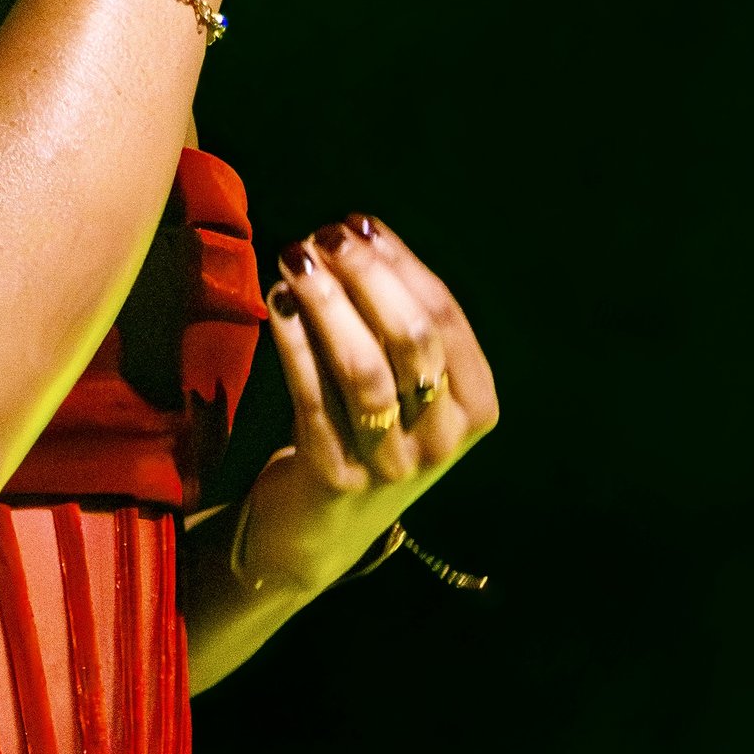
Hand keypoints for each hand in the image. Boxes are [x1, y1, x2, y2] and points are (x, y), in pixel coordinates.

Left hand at [237, 214, 498, 592]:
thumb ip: (396, 323)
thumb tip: (358, 233)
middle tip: (324, 236)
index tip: (359, 223)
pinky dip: (294, 345)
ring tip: (294, 259)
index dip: (401, 264)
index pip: (445, 318)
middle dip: (366, 276)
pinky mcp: (334, 480)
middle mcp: (443, 439)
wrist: (318, 530)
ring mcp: (391, 466)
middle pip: (411, 339)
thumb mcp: (406, 389)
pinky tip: (277, 304)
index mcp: (476, 407)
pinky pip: (313, 400)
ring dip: (328, 304)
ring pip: (364, 370)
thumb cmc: (364, 434)